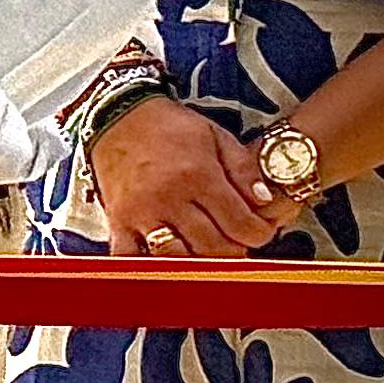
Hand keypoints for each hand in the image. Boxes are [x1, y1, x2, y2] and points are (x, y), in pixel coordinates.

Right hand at [91, 97, 289, 258]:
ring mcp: (141, 212)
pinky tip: (165, 261)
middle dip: (233, 251)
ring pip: (176, 256)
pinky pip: (131, 256)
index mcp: (199, 175)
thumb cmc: (170, 127)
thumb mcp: (217, 137)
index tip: (261, 232)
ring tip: (207, 252)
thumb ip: (244, 170)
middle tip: (238, 243)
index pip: (240, 224)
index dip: (259, 234)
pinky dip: (148, 266)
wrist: (118, 116)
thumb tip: (265, 201)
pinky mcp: (118, 220)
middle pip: (212, 246)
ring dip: (197, 261)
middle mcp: (169, 197)